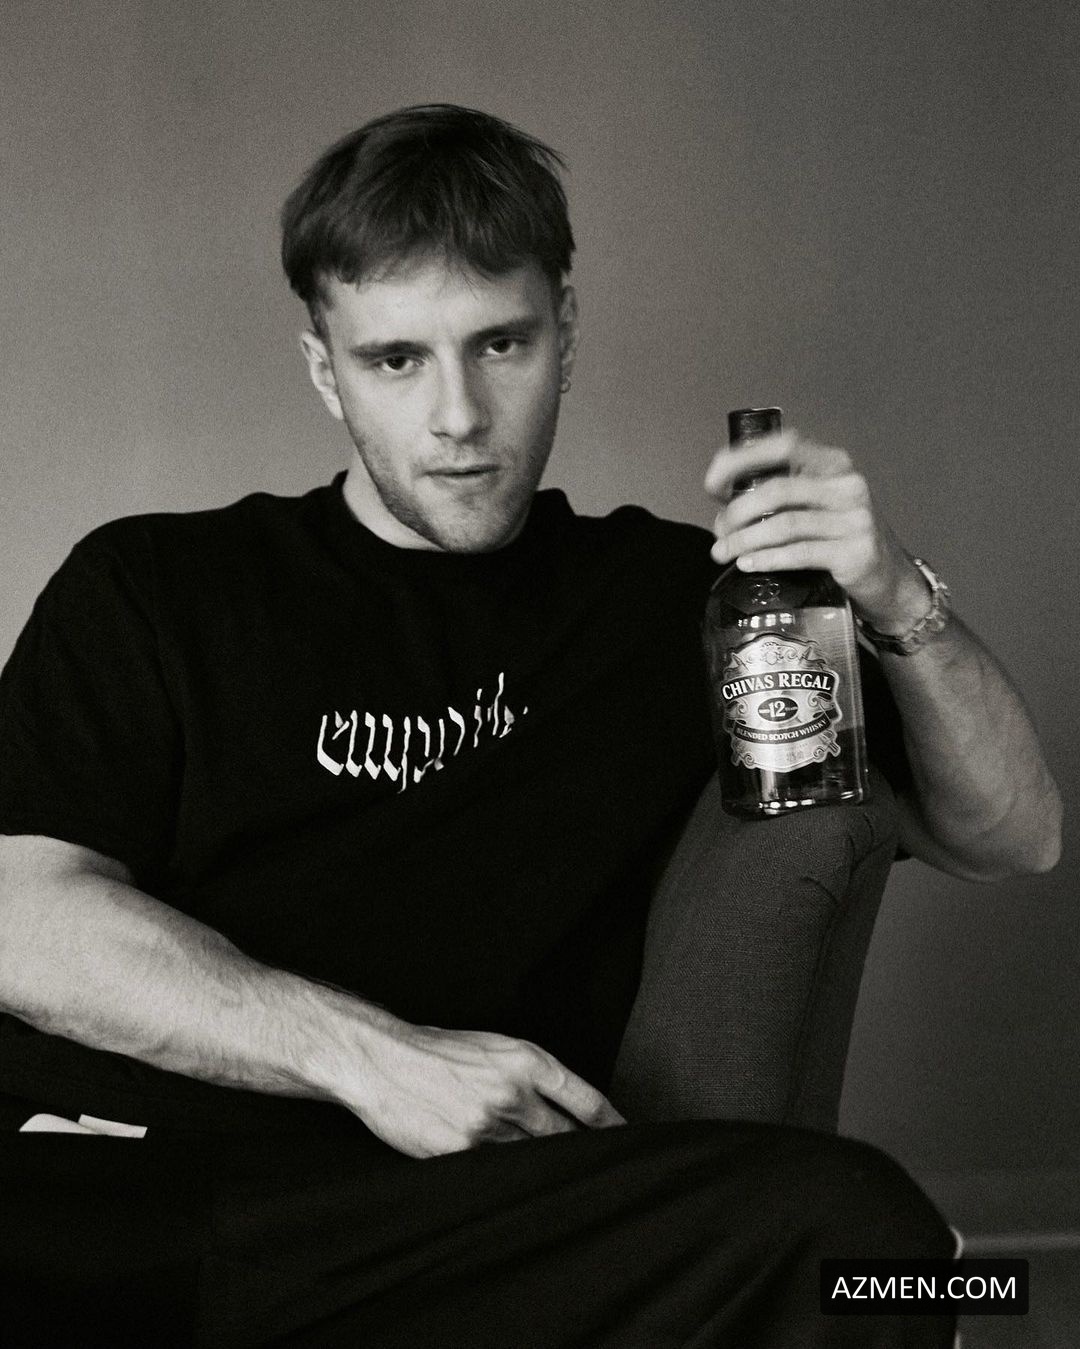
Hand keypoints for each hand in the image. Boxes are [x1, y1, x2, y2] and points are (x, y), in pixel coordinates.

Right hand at [337, 1018, 625, 1158]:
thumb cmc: (435, 1050)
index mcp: (527, 1059)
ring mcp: (489, 1125)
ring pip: (532, 1159)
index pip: (587, 1100)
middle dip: (581, 1154)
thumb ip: (527, 1075)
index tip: (627, 1141)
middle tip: (597, 1170)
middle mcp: (515, 1092)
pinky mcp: (462, 1153)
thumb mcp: (491, 1047)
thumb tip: (559, 1107)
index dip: (612, 1126)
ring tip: (553, 1181)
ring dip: (542, 1169)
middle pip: (566, 1137)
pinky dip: (506, 1179)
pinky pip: (496, 1173)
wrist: (382, 1060)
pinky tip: (509, 1185)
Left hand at [705, 428, 928, 631]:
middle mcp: (846, 485)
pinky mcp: (855, 552)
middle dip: (736, 512)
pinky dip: (767, 559)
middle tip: (718, 532)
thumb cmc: (842, 537)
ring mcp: (854, 518)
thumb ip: (781, 494)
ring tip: (724, 551)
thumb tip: (724, 500)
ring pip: (784, 524)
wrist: (889, 578)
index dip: (741, 460)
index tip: (713, 484)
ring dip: (744, 539)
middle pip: (777, 489)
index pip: (783, 446)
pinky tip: (748, 564)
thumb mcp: (817, 503)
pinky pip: (800, 553)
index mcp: (833, 463)